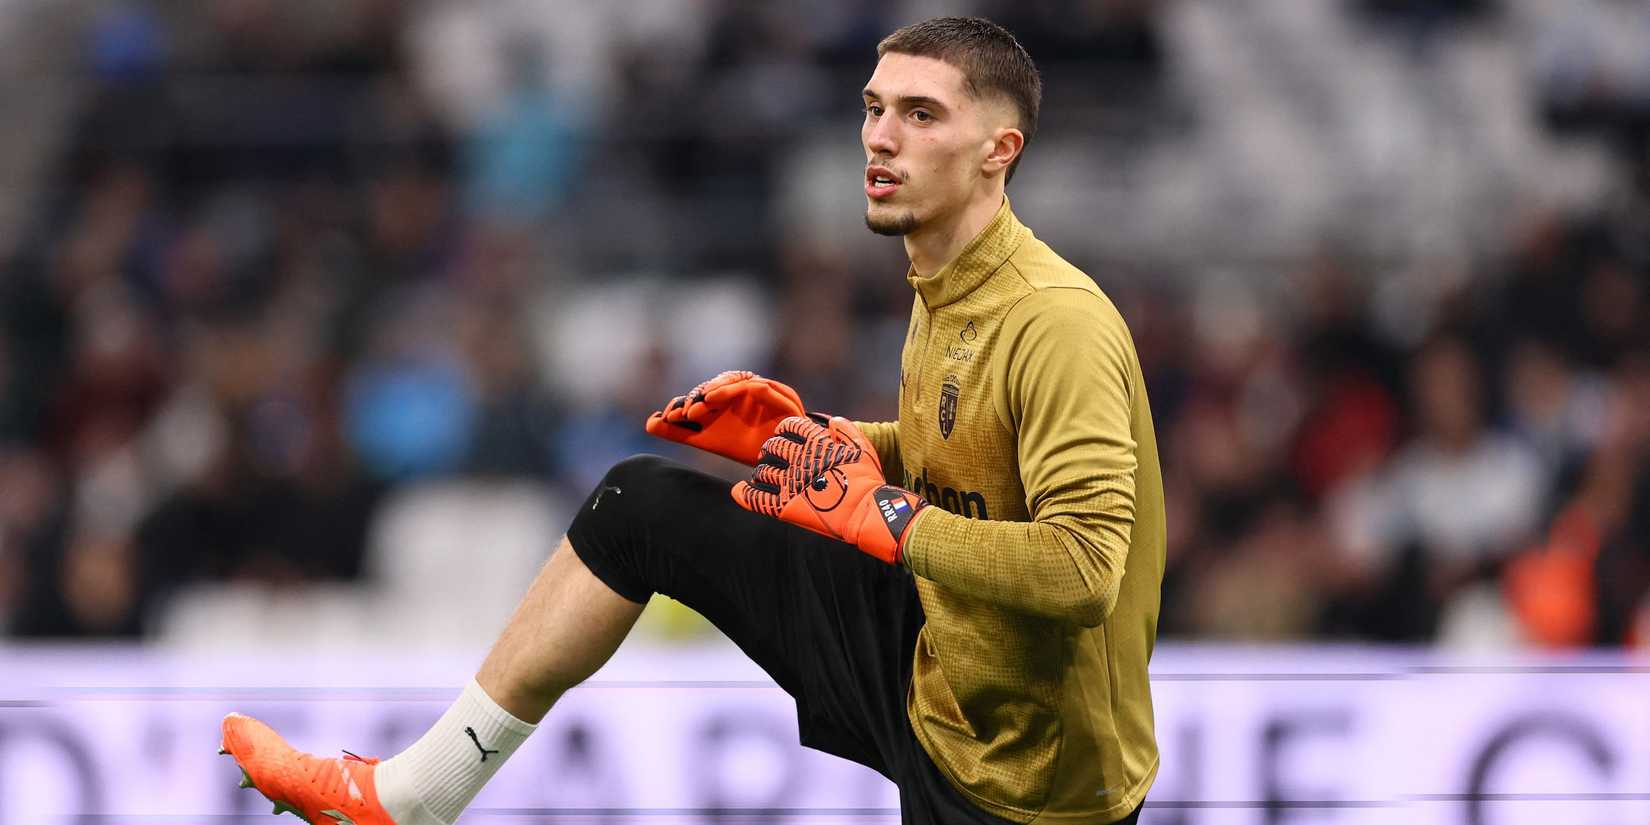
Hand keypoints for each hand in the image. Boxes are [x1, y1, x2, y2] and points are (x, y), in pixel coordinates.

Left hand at [644, 371, 805, 464]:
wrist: (782, 468)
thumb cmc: (747, 451)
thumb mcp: (707, 440)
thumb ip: (679, 432)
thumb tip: (648, 422)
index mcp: (728, 398)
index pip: (703, 394)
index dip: (684, 403)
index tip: (667, 417)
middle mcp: (745, 391)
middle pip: (717, 385)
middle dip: (696, 398)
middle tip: (679, 414)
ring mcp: (763, 390)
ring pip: (734, 380)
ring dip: (712, 392)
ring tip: (694, 409)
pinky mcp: (780, 394)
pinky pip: (754, 385)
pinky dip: (731, 389)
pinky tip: (712, 400)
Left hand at [733, 415, 926, 564]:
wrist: (866, 513)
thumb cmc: (868, 481)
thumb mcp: (863, 448)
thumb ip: (846, 430)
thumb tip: (832, 420)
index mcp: (817, 443)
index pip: (791, 426)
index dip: (785, 429)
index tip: (785, 436)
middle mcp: (800, 460)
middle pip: (773, 447)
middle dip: (771, 450)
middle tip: (772, 457)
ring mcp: (791, 484)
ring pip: (762, 471)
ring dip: (762, 472)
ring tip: (764, 477)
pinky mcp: (786, 506)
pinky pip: (756, 498)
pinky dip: (744, 493)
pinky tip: (739, 491)